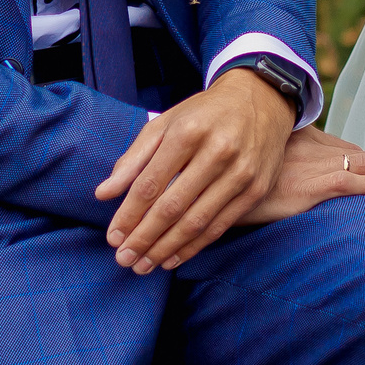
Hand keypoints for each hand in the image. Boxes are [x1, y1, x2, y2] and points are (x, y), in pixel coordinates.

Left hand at [94, 67, 293, 273]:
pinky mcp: (256, 189)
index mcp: (188, 132)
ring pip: (196, 222)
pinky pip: (220, 226)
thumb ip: (133, 159)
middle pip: (172, 207)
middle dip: (144, 238)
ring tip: (144, 266)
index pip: (150, 183)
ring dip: (166, 249)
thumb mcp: (165, 123)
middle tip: (123, 259)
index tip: (113, 237)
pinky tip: (172, 258)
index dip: (129, 214)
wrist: (261, 98)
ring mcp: (240, 173)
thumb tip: (103, 194)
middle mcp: (217, 152)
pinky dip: (194, 247)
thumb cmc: (204, 113)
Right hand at [237, 127, 364, 224]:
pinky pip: (350, 182)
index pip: (341, 146)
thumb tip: (282, 177)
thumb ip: (274, 163)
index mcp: (298, 138)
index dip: (361, 162)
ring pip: (363, 163)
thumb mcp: (256, 163)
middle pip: (357, 153)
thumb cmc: (232, 178)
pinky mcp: (309, 186)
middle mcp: (308, 146)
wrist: (214, 183)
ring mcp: (310, 164)